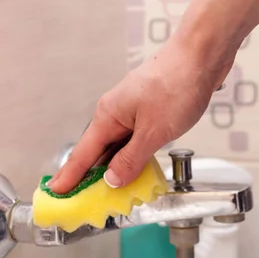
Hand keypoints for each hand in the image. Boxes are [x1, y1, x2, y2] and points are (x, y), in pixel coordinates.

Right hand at [49, 34, 234, 192]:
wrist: (202, 56)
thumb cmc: (177, 84)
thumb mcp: (153, 131)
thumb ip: (131, 158)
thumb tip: (112, 179)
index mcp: (108, 115)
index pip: (83, 154)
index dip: (69, 176)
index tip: (56, 192)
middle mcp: (116, 113)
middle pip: (98, 151)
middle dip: (90, 176)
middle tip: (81, 201)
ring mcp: (133, 111)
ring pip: (118, 146)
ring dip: (115, 168)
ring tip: (108, 193)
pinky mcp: (150, 111)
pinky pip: (134, 140)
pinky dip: (132, 157)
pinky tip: (136, 169)